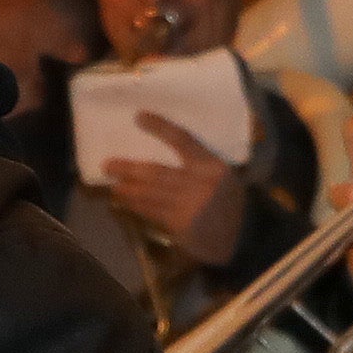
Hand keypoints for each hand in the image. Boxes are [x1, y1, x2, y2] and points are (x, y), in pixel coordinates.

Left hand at [89, 133, 250, 266]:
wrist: (244, 235)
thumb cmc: (230, 200)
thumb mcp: (223, 174)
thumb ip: (199, 162)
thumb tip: (163, 149)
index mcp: (211, 165)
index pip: (183, 140)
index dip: (161, 128)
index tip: (139, 117)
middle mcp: (199, 184)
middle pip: (156, 172)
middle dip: (129, 169)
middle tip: (108, 166)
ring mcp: (189, 207)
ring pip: (150, 195)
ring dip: (128, 191)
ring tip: (114, 186)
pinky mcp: (182, 226)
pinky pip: (153, 213)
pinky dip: (139, 207)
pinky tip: (128, 204)